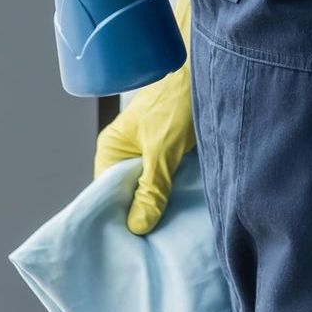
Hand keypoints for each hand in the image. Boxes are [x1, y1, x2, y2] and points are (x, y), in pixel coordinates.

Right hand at [94, 0, 195, 235]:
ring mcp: (150, 150)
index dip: (117, 222)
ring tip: (168, 238)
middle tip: (152, 250)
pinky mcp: (173, 148)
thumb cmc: (177, 99)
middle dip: (141, 218)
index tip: (128, 250)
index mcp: (112, 149)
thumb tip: (136, 228)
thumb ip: (151, 187)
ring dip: (160, 206)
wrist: (206, 61)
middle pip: (128, 195)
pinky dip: (175, 193)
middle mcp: (127, 152)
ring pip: (151, 188)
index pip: (105, 198)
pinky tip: (184, 212)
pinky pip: (169, 178)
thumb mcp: (163, 148)